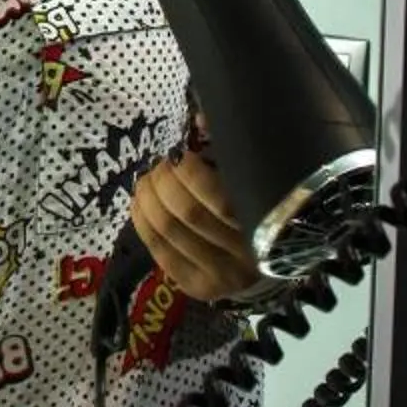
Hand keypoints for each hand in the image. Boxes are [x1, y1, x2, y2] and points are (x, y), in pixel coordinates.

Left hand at [129, 144, 260, 301]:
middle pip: (186, 212)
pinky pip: (158, 249)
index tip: (179, 153)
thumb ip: (231, 152)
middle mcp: (243, 257)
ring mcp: (218, 276)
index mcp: (265, 226)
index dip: (188, 172)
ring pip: (167, 229)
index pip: (217, 199)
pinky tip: (140, 203)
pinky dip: (141, 220)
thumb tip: (199, 119)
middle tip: (159, 166)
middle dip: (162, 181)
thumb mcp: (255, 182)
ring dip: (147, 198)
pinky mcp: (196, 287)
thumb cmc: (259, 211)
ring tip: (146, 180)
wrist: (266, 268)